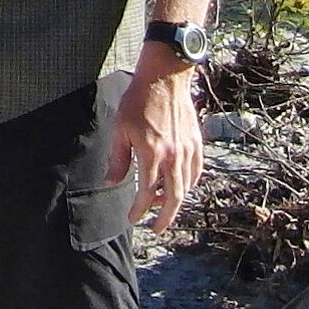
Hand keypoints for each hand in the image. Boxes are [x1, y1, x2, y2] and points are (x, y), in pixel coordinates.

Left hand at [105, 45, 204, 231]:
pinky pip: (195, 172)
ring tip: (161, 206)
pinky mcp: (196, 144)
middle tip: (156, 228)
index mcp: (152, 153)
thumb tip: (112, 183)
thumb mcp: (120, 129)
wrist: (164, 79)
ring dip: (174, 201)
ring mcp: (187, 150)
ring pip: (186, 187)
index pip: (147, 192)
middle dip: (164, 218)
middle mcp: (173, 156)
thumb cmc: (138, 101)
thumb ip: (118, 159)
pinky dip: (188, 184)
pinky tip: (178, 186)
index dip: (139, 209)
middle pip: (173, 198)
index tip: (133, 218)